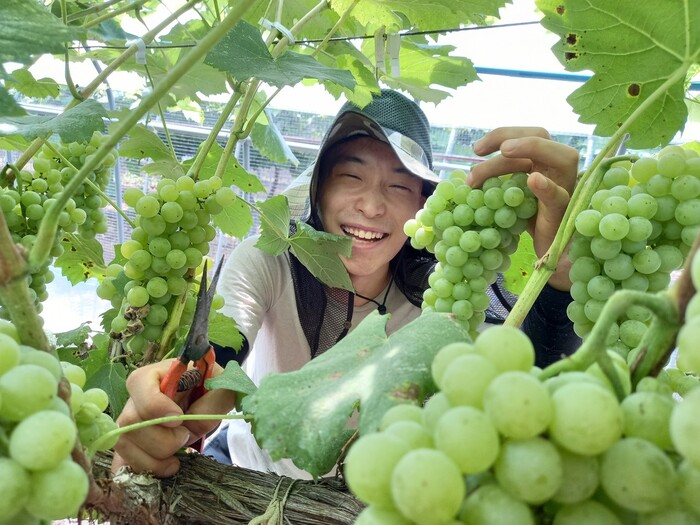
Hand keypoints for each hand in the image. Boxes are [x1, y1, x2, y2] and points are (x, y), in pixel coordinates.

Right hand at [112, 359, 235, 476]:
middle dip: (162, 440)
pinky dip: (138, 471)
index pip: (139, 384)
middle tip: (185, 436)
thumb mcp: (222, 388)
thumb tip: (189, 426)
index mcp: (155, 374)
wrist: (204, 401)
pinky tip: (158, 473)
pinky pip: (121, 462)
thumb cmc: (210, 389)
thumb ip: (213, 403)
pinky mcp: (131, 444)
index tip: (179, 419)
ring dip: (152, 461)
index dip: (156, 406)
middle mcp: (135, 397)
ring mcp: (129, 423)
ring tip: (175, 462)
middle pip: (130, 423)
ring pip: (124, 444)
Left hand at [468, 127, 578, 290]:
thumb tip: (467, 172)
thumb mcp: (505, 194)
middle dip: (509, 136)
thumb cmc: (523, 219)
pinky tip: (533, 180)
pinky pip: (558, 195)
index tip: (476, 149)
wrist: (543, 251)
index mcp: (543, 161)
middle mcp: (557, 169)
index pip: (528, 134)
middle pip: (542, 135)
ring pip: (558, 158)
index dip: (502, 133)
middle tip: (478, 151)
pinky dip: (546, 186)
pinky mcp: (563, 211)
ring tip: (502, 155)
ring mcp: (565, 188)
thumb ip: (495, 179)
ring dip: (525, 152)